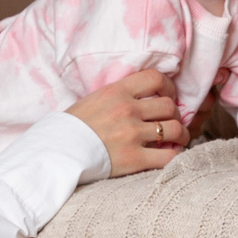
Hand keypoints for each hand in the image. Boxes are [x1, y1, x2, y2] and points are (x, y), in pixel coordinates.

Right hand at [67, 69, 185, 176]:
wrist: (56, 153)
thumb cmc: (73, 128)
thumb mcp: (94, 99)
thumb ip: (119, 95)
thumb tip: (144, 97)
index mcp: (116, 91)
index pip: (155, 78)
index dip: (168, 86)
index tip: (168, 95)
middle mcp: (127, 110)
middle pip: (169, 106)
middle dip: (174, 114)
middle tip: (170, 122)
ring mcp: (131, 135)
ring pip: (174, 129)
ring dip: (180, 134)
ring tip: (177, 138)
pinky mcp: (134, 159)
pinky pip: (168, 156)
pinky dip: (175, 155)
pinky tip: (171, 154)